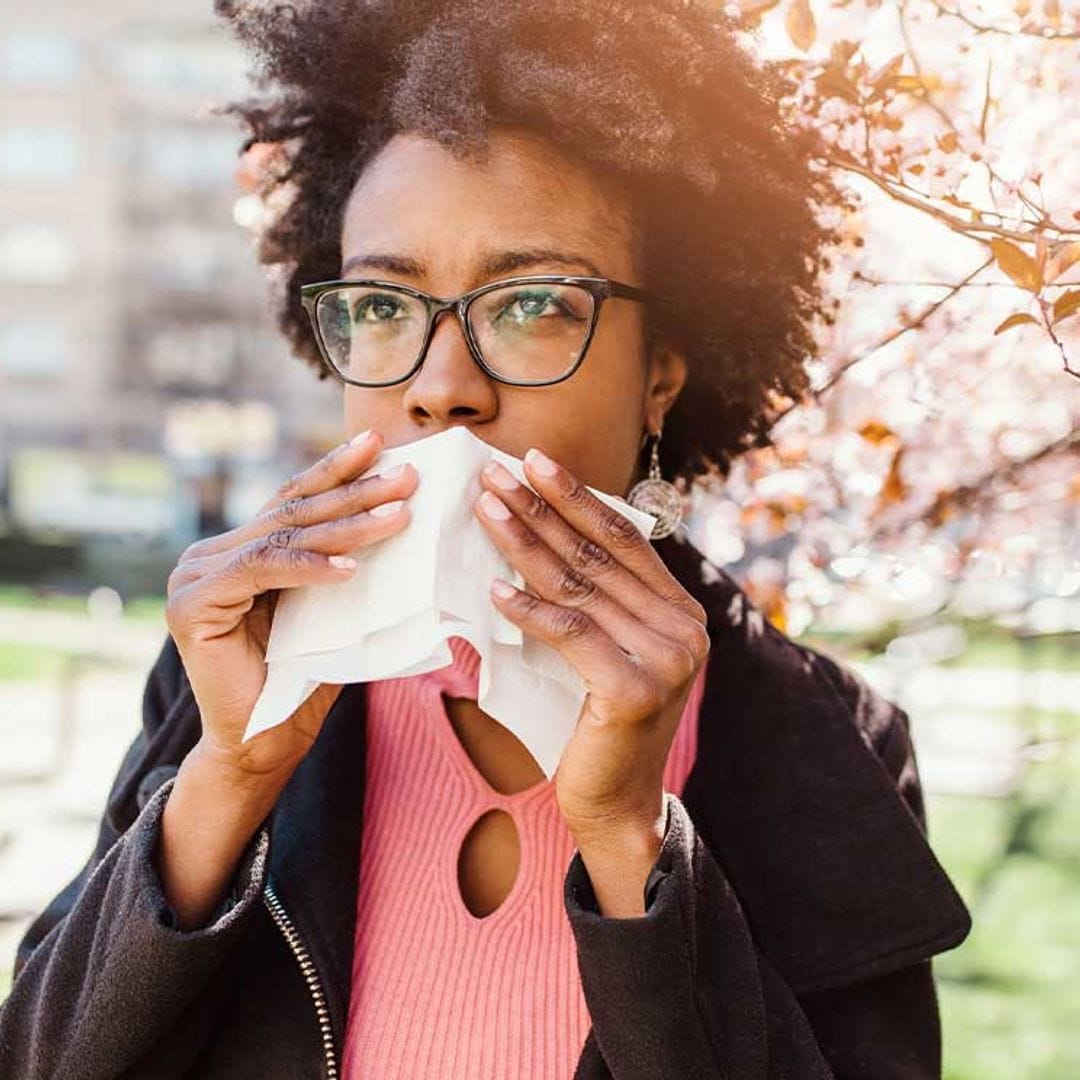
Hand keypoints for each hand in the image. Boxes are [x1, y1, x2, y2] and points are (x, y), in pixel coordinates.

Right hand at [165, 429, 418, 783]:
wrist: (264, 746)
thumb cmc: (305, 680)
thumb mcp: (332, 610)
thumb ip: (342, 566)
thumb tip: (401, 518)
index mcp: (239, 551)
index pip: (293, 502)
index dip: (336, 471)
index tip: (377, 443)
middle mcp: (210, 556)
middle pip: (293, 514)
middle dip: (355, 491)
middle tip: (406, 475)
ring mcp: (195, 577)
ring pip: (283, 538)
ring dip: (347, 524)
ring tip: (400, 514)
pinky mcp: (192, 606)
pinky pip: (262, 571)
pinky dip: (310, 568)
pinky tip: (352, 567)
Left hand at [473, 447, 709, 840]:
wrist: (615, 802)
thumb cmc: (598, 722)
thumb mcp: (606, 649)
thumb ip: (596, 601)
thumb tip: (540, 538)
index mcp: (681, 611)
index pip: (625, 539)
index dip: (577, 498)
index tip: (535, 462)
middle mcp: (685, 628)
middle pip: (598, 555)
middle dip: (542, 509)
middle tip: (497, 474)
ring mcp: (667, 658)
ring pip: (580, 587)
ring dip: (526, 544)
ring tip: (487, 511)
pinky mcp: (636, 689)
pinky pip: (571, 633)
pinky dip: (527, 609)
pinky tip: (493, 587)